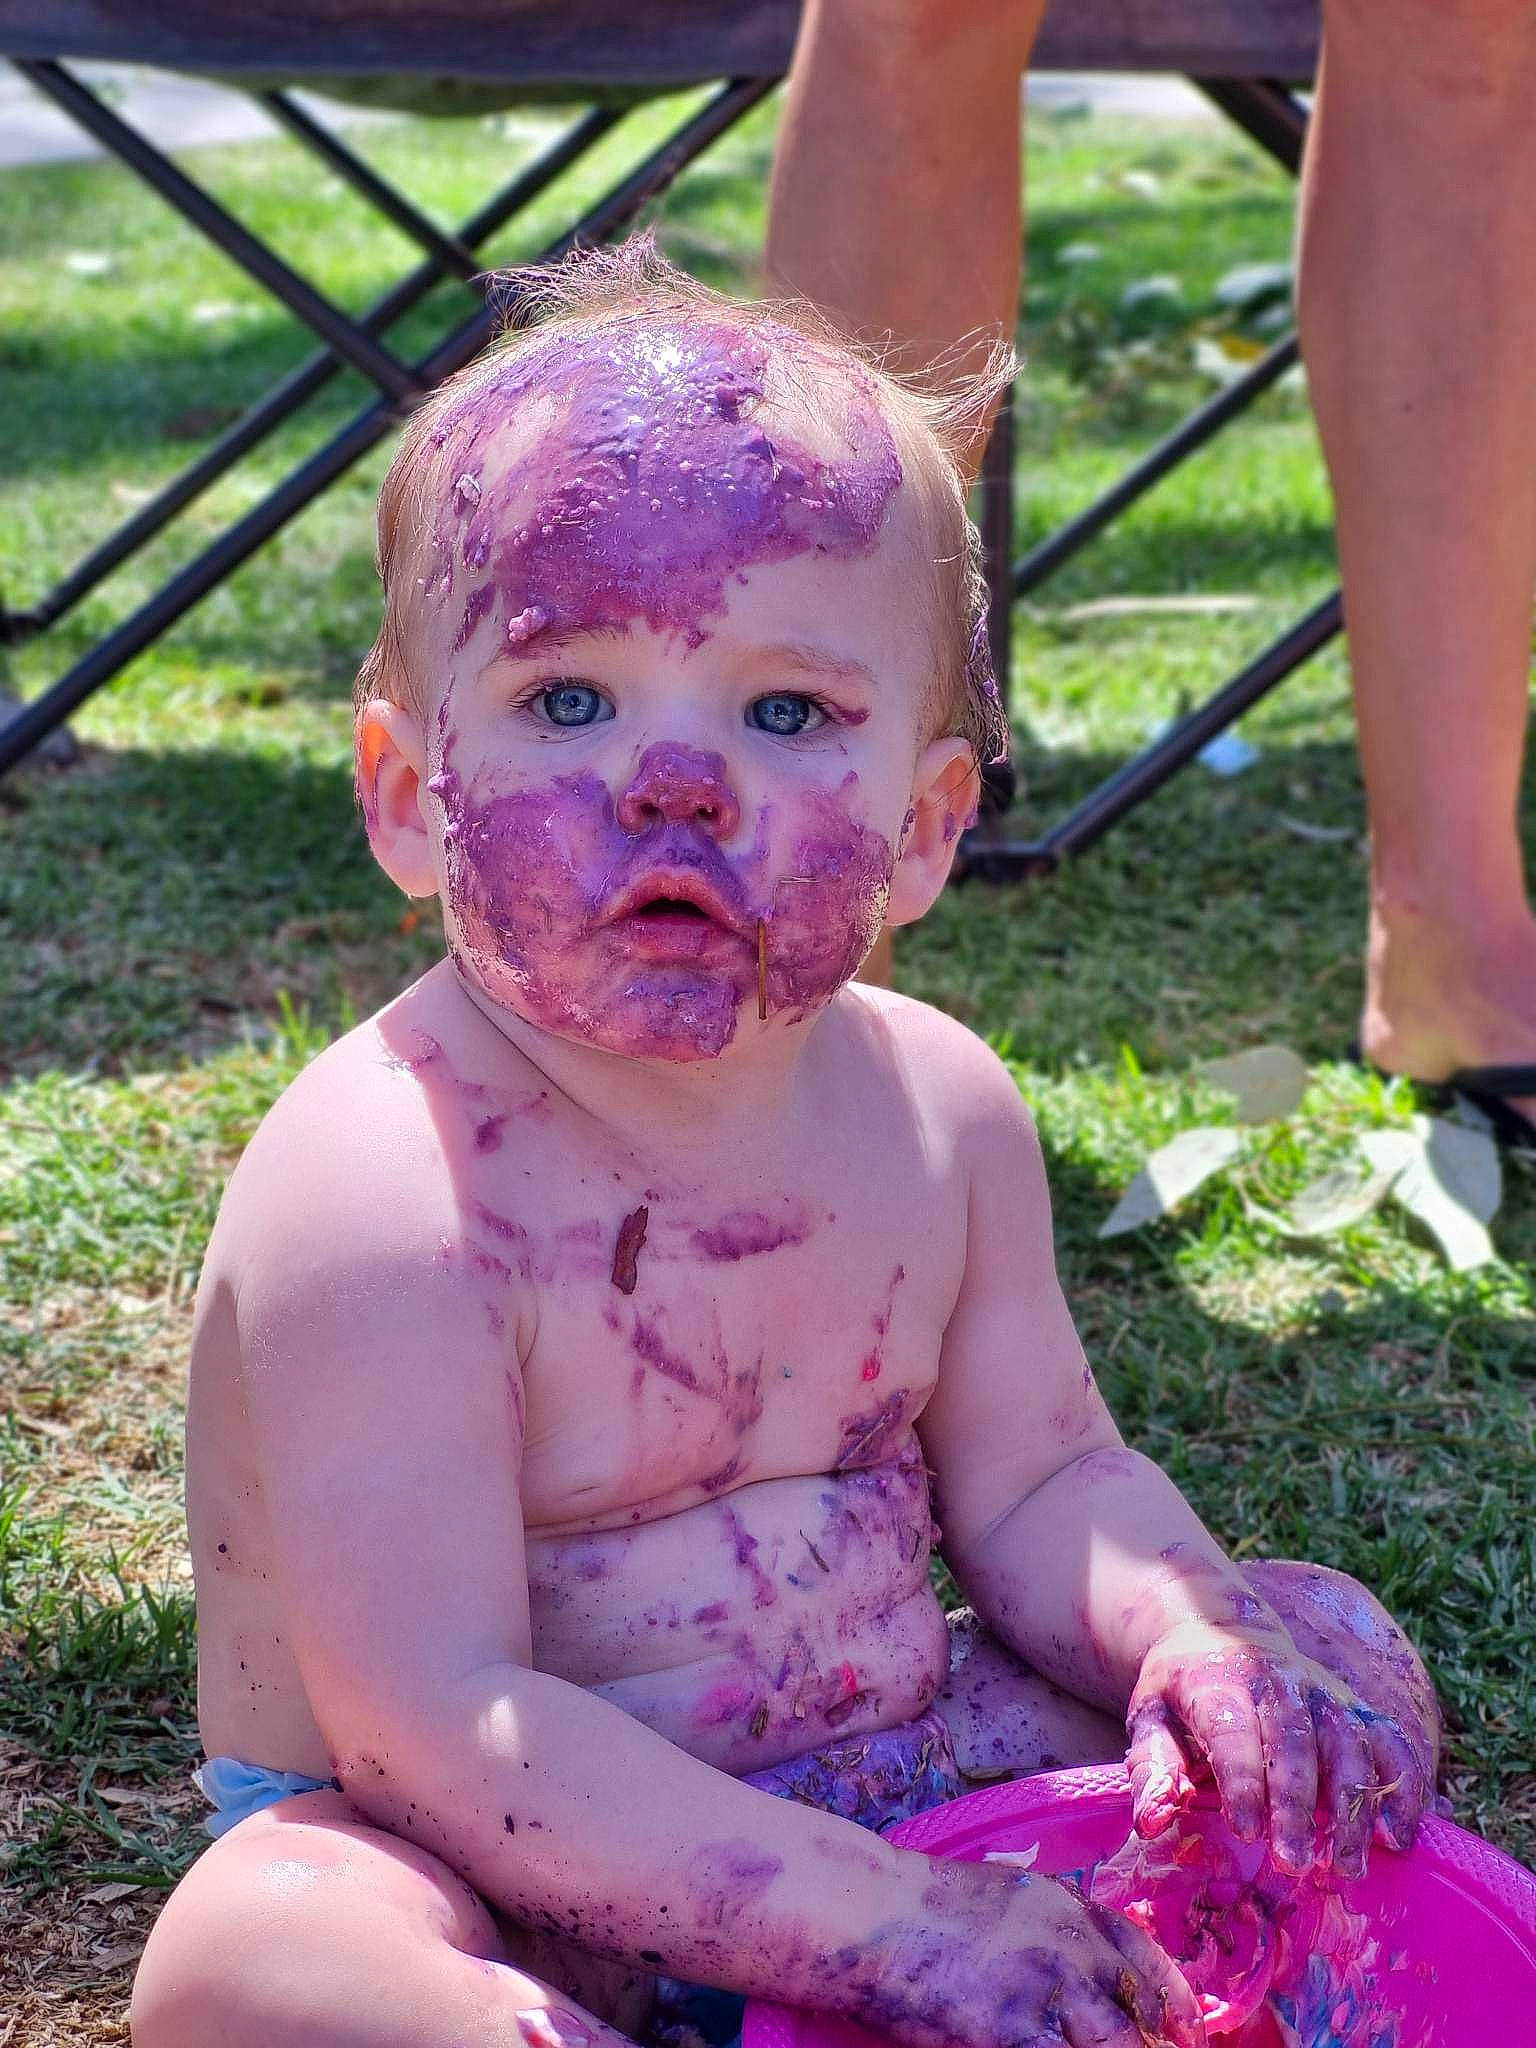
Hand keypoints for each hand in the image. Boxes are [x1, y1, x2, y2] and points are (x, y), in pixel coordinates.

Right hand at [847, 1855, 1205, 2047]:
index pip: (1150, 1964)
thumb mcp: (1010, 1898)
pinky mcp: (1016, 2033)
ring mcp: (1050, 1993)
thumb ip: (1056, 1932)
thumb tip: (1087, 1975)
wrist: (870, 1911)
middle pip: (1144, 2019)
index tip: (1186, 2036)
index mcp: (1073, 1910)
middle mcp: (1075, 1948)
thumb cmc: (925, 1905)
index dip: (1177, 2009)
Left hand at [1125, 1619, 1432, 1877]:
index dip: (1241, 1779)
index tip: (1244, 1830)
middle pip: (1294, 1742)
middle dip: (1296, 1805)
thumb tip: (1149, 1822)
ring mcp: (1323, 1692)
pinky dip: (1401, 1786)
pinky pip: (1389, 1742)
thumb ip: (1151, 1767)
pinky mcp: (1355, 1706)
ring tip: (1347, 1866)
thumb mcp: (1150, 1714)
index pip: (1234, 1730)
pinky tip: (1398, 1837)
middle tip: (1294, 1864)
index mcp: (1220, 1681)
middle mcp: (1279, 1682)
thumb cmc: (1183, 1690)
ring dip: (1352, 1808)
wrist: (1220, 1628)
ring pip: (1348, 1744)